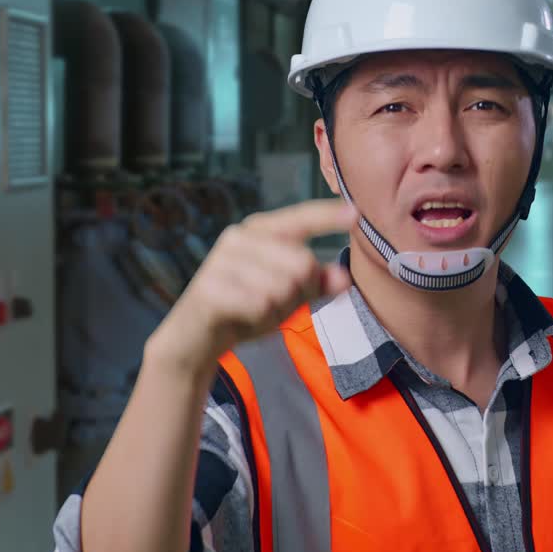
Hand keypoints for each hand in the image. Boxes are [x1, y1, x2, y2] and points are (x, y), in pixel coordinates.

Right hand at [146, 199, 356, 376]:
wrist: (195, 338)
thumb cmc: (245, 307)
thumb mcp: (287, 296)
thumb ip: (316, 285)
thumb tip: (345, 278)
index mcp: (260, 230)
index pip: (301, 219)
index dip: (328, 217)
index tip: (357, 213)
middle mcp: (239, 237)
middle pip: (302, 263)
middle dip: (299, 292)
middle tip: (275, 302)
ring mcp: (221, 260)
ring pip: (282, 287)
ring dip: (277, 308)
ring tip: (256, 310)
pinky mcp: (209, 287)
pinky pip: (259, 304)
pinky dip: (260, 318)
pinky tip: (243, 317)